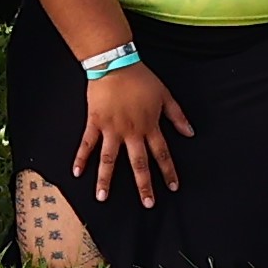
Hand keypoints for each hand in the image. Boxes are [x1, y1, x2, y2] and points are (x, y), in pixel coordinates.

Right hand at [69, 61, 193, 207]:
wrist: (115, 63)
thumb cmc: (140, 78)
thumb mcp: (165, 95)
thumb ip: (177, 116)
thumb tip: (190, 133)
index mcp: (149, 126)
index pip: (161, 154)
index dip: (168, 171)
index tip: (173, 187)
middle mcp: (131, 132)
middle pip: (138, 163)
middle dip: (143, 185)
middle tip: (147, 204)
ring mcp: (112, 129)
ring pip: (109, 159)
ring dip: (106, 179)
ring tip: (103, 198)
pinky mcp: (95, 122)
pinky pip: (87, 143)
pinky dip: (81, 157)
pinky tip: (77, 172)